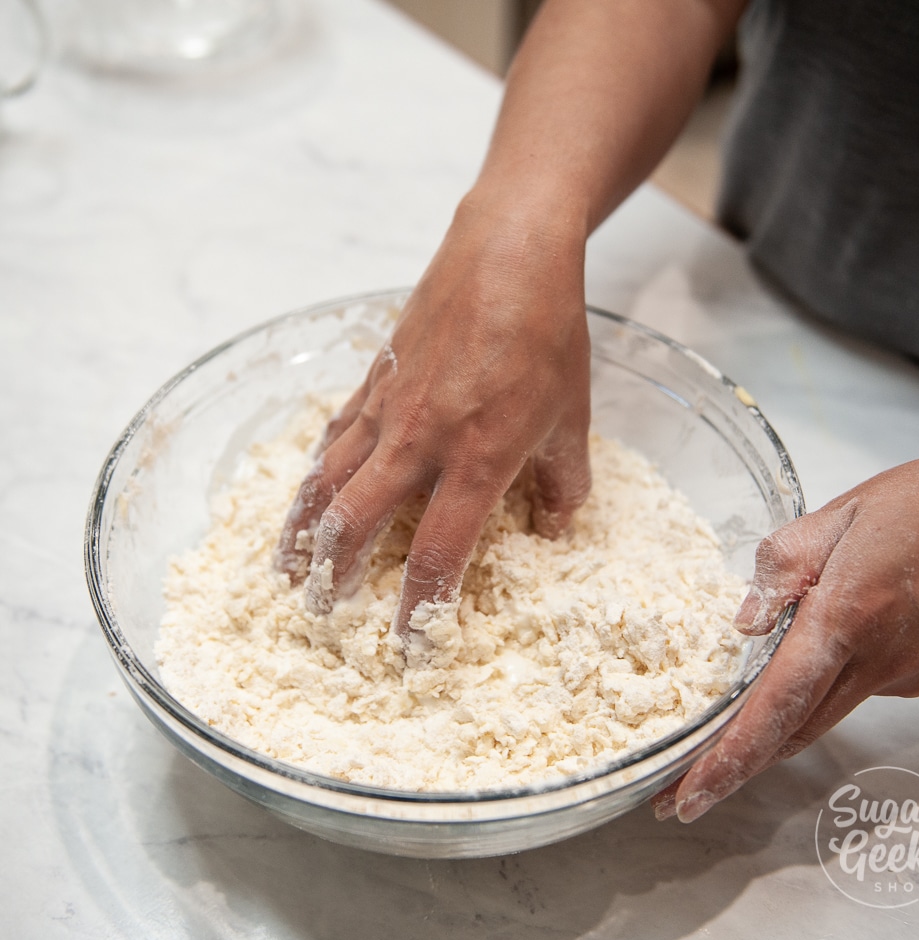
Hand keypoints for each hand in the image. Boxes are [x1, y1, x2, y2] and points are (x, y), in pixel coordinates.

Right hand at [275, 195, 591, 659]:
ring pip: (326, 479)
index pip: (438, 554)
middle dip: (333, 575)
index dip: (419, 608)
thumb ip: (562, 484)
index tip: (408, 648)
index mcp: (475, 459)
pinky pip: (333, 434)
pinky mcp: (375, 376)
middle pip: (355, 522)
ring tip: (285, 569)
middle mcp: (419, 441)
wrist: (509, 250)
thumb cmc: (548, 333)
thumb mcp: (573, 417)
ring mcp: (388, 407)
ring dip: (302, 530)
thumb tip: (553, 529)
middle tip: (319, 613)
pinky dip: (314, 470)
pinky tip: (306, 488)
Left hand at [653, 446, 918, 821]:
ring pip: (820, 719)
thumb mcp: (842, 512)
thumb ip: (784, 564)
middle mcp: (877, 662)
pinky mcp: (915, 674)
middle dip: (731, 768)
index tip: (689, 796)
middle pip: (793, 732)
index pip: (778, 704)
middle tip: (677, 794)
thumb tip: (745, 621)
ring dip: (766, 739)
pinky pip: (849, 694)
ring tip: (716, 746)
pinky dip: (809, 697)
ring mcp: (901, 674)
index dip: (730, 758)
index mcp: (850, 616)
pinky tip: (789, 673)